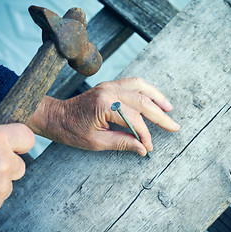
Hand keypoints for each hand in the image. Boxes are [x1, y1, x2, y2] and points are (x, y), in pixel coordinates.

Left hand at [29, 77, 179, 155]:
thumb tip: (143, 148)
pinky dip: (145, 90)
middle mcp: (109, 90)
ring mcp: (109, 85)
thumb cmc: (72, 131)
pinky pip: (132, 83)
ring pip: (140, 86)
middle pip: (143, 101)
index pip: (135, 119)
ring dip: (157, 97)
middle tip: (174, 126)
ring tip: (169, 109)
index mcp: (105, 105)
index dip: (145, 135)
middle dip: (160, 115)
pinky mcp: (108, 85)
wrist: (56, 116)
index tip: (149, 147)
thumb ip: (122, 143)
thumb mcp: (96, 142)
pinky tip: (153, 98)